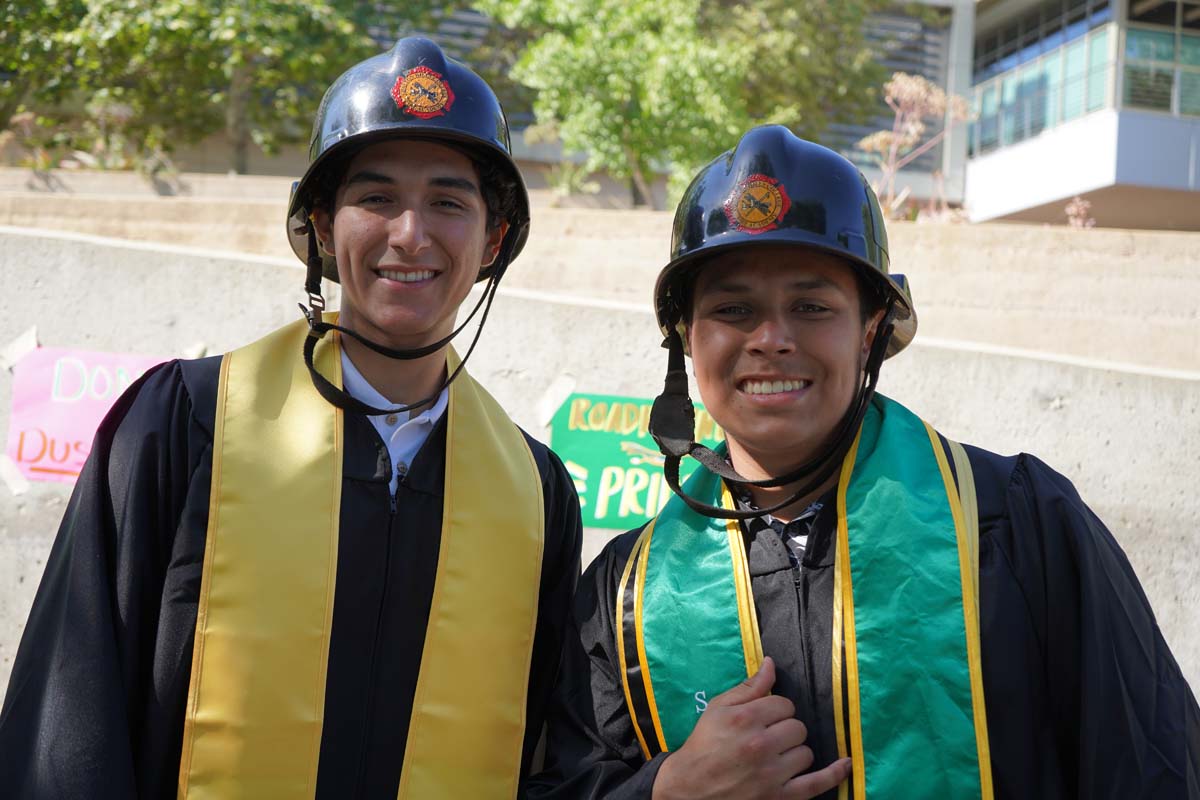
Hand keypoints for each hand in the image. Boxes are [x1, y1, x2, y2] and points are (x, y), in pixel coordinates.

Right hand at [651, 657, 850, 799]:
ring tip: (776, 756)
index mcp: (745, 719)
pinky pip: (817, 784)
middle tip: (768, 737)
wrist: (690, 789)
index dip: (776, 709)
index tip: (765, 717)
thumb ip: (748, 688)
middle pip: (797, 727)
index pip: (784, 704)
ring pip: (806, 752)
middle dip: (785, 729)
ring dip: (795, 752)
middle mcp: (761, 745)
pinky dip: (835, 774)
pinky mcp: (780, 798)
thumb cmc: (704, 745)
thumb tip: (770, 663)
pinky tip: (846, 764)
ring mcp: (772, 774)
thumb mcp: (718, 709)